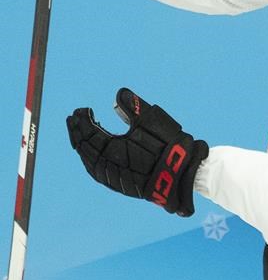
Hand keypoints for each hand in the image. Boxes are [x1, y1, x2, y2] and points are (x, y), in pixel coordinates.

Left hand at [67, 88, 208, 215]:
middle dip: (77, 132)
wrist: (182, 176)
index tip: (82, 109)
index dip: (82, 120)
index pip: (87, 132)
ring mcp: (111, 177)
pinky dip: (90, 160)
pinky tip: (92, 154)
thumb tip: (119, 94)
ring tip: (80, 134)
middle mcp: (106, 165)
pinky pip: (96, 171)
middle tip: (73, 119)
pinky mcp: (118, 185)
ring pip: (88, 161)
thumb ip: (132, 106)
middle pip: (83, 147)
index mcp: (110, 148)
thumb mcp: (152, 121)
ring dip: (82, 146)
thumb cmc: (169, 147)